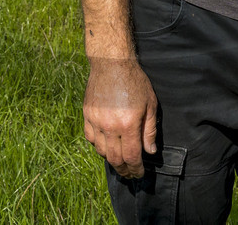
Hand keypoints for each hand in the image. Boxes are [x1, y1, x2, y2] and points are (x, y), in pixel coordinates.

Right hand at [83, 56, 157, 178]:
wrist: (112, 63)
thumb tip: (150, 151)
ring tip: (119, 161)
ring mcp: (96, 121)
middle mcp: (110, 126)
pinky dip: (98, 146)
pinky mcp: (87, 115)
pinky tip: (106, 145)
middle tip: (129, 173)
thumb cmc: (134, 81)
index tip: (139, 174)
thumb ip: (149, 131)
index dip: (136, 169)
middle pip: (115, 158)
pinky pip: (90, 138)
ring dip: (111, 159)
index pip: (132, 156)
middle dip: (124, 169)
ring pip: (102, 151)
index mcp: (128, 124)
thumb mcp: (150, 104)